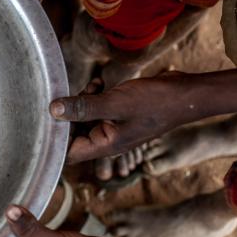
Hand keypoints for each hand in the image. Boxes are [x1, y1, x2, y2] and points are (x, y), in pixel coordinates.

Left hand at [50, 73, 198, 163]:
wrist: (186, 94)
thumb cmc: (155, 102)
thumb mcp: (115, 103)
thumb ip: (84, 108)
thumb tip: (53, 111)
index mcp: (105, 145)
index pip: (69, 152)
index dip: (55, 138)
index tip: (50, 117)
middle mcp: (107, 140)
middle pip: (74, 134)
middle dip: (69, 115)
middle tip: (74, 95)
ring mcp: (114, 128)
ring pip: (85, 118)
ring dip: (82, 102)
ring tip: (93, 87)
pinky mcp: (119, 115)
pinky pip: (98, 109)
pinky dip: (94, 96)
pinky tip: (100, 83)